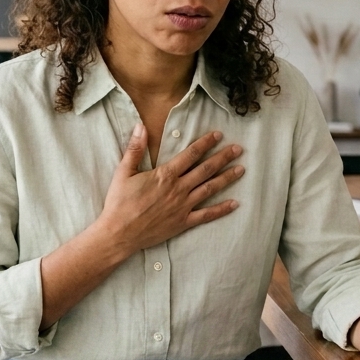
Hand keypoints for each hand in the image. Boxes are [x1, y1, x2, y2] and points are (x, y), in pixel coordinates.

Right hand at [94, 124, 244, 255]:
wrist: (119, 233)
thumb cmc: (119, 203)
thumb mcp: (124, 172)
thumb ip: (135, 149)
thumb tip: (141, 126)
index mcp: (165, 175)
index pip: (191, 154)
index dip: (205, 143)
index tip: (218, 135)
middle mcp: (178, 189)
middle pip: (206, 169)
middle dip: (223, 158)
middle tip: (238, 149)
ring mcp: (183, 206)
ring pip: (210, 189)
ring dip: (226, 178)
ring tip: (241, 169)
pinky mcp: (183, 222)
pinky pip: (206, 215)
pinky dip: (221, 209)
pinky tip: (234, 204)